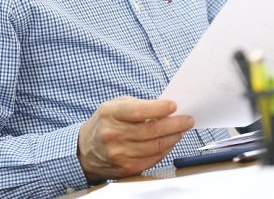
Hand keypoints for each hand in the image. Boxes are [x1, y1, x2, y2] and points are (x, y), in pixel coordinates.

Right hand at [77, 97, 193, 182]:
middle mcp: (113, 135)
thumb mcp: (114, 106)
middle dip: (175, 124)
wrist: (85, 150)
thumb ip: (137, 105)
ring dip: (174, 137)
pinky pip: (153, 159)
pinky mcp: (126, 167)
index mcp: (110, 114)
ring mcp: (120, 154)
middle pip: (152, 131)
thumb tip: (165, 108)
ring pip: (156, 146)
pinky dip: (165, 150)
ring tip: (181, 130)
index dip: (159, 108)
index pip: (138, 111)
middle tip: (187, 119)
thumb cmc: (104, 123)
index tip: (174, 105)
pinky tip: (170, 142)